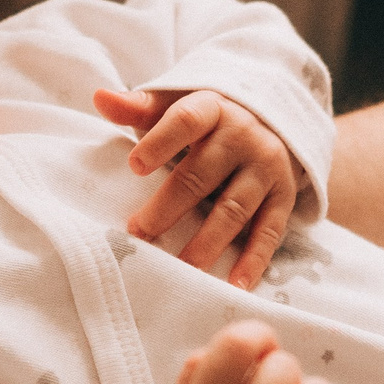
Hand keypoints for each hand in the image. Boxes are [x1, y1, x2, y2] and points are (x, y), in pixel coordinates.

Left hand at [94, 88, 301, 288]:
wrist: (273, 119)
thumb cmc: (208, 119)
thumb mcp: (177, 105)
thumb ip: (140, 108)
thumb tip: (100, 99)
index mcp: (213, 109)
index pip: (187, 120)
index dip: (161, 141)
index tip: (134, 165)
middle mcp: (244, 136)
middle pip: (203, 174)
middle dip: (169, 207)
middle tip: (138, 234)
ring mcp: (266, 168)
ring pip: (234, 209)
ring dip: (207, 242)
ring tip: (182, 269)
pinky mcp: (283, 197)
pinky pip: (269, 232)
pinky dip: (253, 261)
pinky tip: (234, 285)